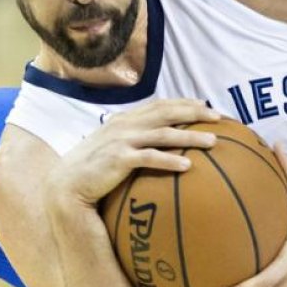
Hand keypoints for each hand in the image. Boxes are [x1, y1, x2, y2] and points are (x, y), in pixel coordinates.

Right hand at [50, 99, 220, 208]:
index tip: (205, 105)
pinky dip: (170, 161)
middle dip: (194, 113)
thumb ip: (132, 139)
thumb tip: (156, 142)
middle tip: (219, 118)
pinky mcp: (119, 159)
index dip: (184, 103)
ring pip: (164, 134)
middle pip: (167, 113)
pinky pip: (150, 158)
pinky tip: (188, 166)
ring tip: (213, 142)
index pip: (160, 104)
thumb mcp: (112, 146)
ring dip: (190, 136)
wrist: (67, 184)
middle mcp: (125, 125)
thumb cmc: (92, 168)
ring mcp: (122, 141)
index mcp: (125, 119)